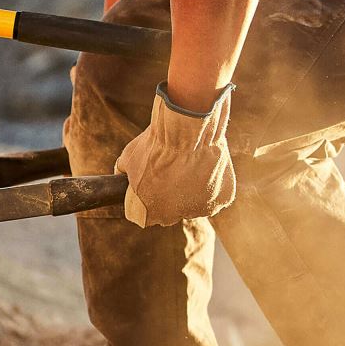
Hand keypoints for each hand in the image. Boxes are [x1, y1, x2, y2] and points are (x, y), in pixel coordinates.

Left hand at [116, 84, 235, 227]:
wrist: (188, 129)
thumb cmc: (156, 143)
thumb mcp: (128, 158)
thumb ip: (124, 174)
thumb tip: (121, 176)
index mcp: (152, 213)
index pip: (146, 215)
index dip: (148, 198)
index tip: (151, 184)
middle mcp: (178, 216)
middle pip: (172, 211)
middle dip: (170, 196)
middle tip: (171, 172)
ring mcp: (203, 208)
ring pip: (195, 203)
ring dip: (192, 190)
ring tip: (189, 166)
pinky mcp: (223, 197)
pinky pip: (215, 193)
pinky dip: (211, 182)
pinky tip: (205, 166)